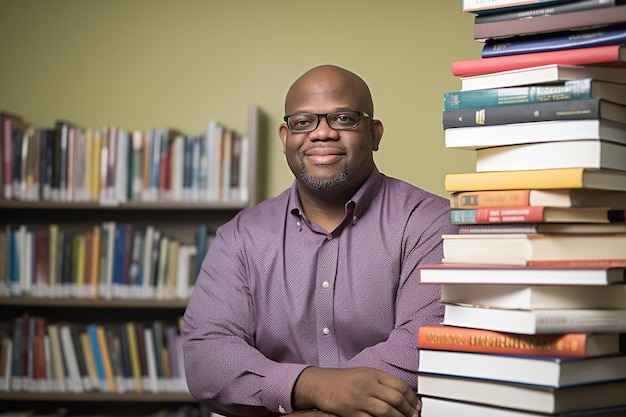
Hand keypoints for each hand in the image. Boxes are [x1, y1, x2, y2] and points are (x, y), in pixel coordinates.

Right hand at [292, 367, 420, 416]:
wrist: (320, 384)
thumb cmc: (343, 380)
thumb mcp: (364, 374)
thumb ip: (382, 382)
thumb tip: (402, 394)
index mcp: (373, 374)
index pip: (400, 385)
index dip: (412, 398)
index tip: (417, 406)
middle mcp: (367, 384)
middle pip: (396, 399)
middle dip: (408, 410)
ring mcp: (358, 398)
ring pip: (386, 411)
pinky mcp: (350, 411)